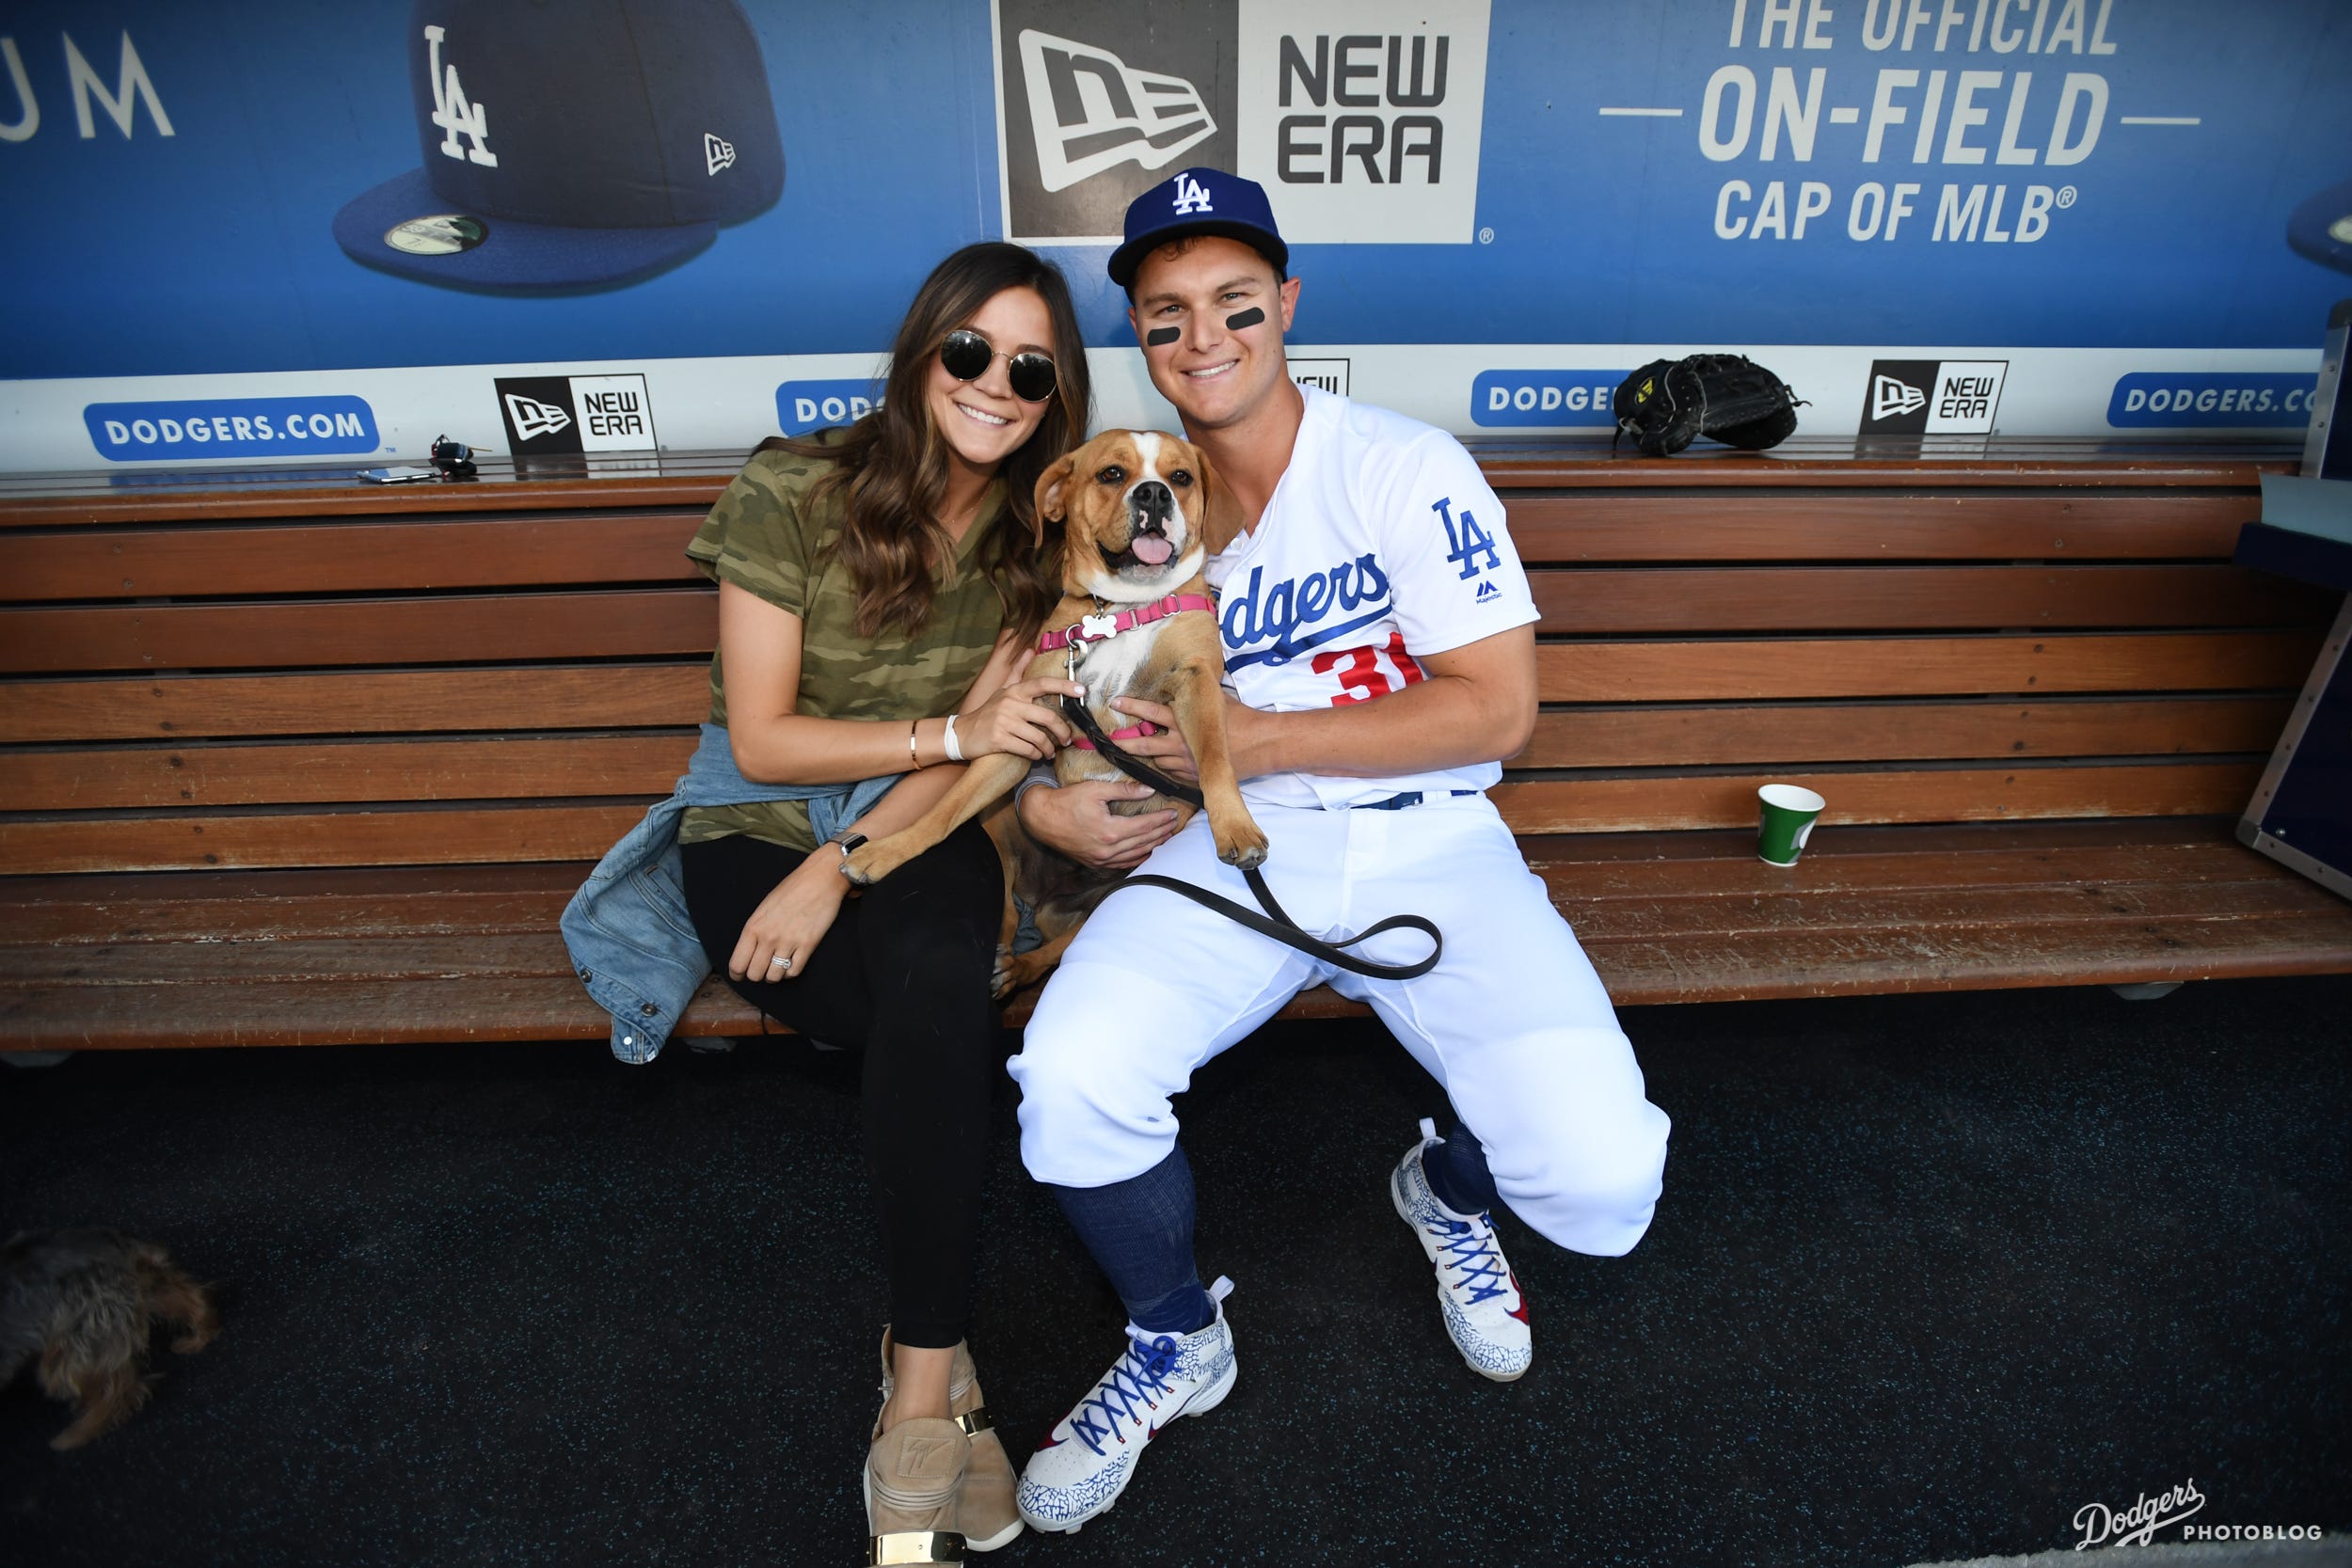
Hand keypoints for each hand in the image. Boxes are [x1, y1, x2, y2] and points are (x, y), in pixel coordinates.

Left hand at [727, 854, 849, 983]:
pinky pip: (793, 972)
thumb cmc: (792, 889)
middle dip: (757, 975)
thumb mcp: (764, 907)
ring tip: (777, 966)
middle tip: (762, 968)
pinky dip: (790, 972)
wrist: (820, 880)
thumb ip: (755, 929)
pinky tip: (791, 962)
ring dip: (774, 975)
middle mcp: (768, 937)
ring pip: (773, 977)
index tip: (740, 975)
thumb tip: (750, 951)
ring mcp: (788, 942)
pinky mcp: (807, 945)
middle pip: (754, 974)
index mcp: (754, 926)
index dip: (737, 974)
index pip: (737, 963)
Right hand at [958, 676, 1081, 760]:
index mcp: (1014, 691)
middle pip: (1047, 717)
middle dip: (1062, 731)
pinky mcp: (999, 739)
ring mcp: (1004, 722)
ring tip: (1051, 752)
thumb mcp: (1002, 690)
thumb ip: (1018, 671)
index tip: (1081, 691)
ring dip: (1049, 748)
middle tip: (1067, 739)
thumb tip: (1030, 650)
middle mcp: (1010, 704)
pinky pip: (1027, 749)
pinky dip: (1036, 755)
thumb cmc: (988, 712)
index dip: (1064, 686)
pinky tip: (1037, 755)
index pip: (1042, 684)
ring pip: (1039, 737)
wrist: (963, 733)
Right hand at [1019, 778, 1183, 870]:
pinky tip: (1146, 853)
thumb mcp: (1096, 789)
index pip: (1144, 826)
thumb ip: (1124, 790)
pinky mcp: (1095, 863)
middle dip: (1161, 833)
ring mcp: (1101, 859)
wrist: (1041, 818)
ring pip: (1135, 856)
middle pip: (1143, 842)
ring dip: (1153, 847)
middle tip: (1175, 824)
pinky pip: (1122, 864)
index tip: (1173, 813)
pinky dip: (1137, 859)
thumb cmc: (1067, 801)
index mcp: (1110, 831)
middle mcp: (1107, 849)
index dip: (1161, 820)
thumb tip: (1149, 790)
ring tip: (1166, 838)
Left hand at [1114, 695, 1273, 781]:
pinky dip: (1167, 767)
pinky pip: (1171, 773)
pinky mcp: (1193, 777)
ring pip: (1156, 760)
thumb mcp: (1216, 700)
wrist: (1260, 744)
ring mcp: (1186, 763)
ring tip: (1143, 749)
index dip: (1132, 706)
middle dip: (1124, 742)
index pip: (1151, 712)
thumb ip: (1197, 696)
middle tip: (1111, 739)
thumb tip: (1188, 680)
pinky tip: (1168, 761)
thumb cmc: (1241, 718)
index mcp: (1184, 721)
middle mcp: (1181, 743)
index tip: (1117, 702)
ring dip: (1150, 755)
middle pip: (1143, 745)